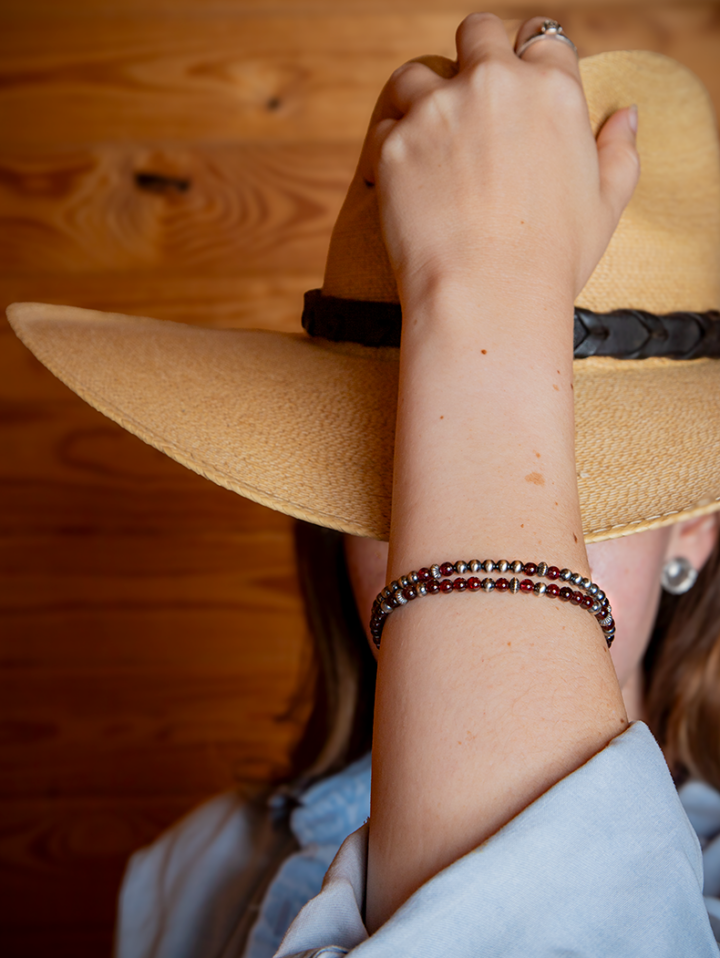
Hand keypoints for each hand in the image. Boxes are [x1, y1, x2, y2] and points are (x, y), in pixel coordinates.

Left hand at [364, 13, 638, 309]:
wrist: (490, 299)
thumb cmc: (552, 262)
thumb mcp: (606, 206)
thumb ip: (619, 151)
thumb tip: (626, 116)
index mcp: (552, 91)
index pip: (541, 38)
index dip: (527, 59)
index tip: (516, 83)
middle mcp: (494, 85)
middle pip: (476, 31)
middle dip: (472, 56)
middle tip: (466, 98)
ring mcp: (438, 111)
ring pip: (416, 74)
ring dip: (419, 98)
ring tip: (425, 139)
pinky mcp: (394, 145)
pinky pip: (384, 128)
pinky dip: (390, 148)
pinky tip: (402, 181)